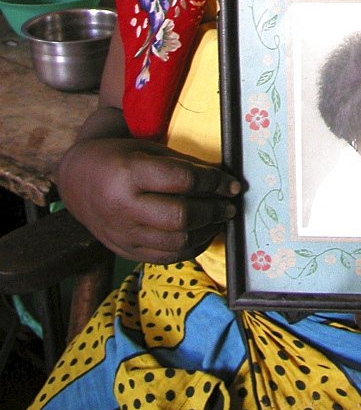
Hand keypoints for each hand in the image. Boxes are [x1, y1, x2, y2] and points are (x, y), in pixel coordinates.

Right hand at [58, 135, 240, 263]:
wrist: (78, 179)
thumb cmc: (120, 158)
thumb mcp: (149, 151)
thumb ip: (183, 166)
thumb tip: (223, 181)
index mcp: (129, 172)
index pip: (182, 180)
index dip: (214, 183)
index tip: (232, 184)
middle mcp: (123, 206)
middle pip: (180, 216)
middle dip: (213, 211)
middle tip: (230, 206)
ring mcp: (122, 233)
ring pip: (175, 242)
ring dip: (206, 232)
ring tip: (220, 220)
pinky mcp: (124, 251)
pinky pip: (164, 258)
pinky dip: (190, 249)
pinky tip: (203, 235)